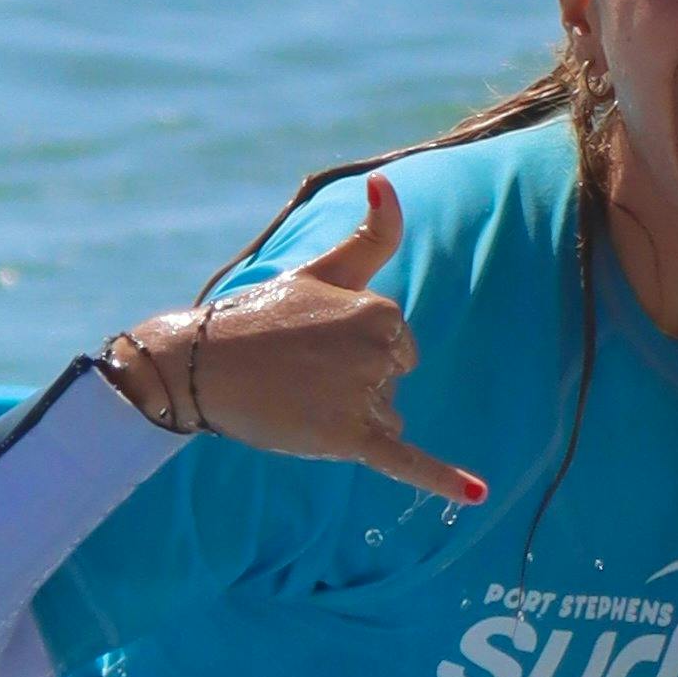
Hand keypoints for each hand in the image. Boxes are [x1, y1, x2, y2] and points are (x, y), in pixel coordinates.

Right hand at [104, 179, 487, 503]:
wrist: (200, 364)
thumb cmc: (261, 314)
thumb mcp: (321, 270)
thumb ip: (369, 236)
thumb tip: (387, 180)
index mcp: (382, 312)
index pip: (397, 345)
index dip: (353, 349)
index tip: (310, 343)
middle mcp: (382, 353)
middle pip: (395, 381)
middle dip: (357, 383)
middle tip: (300, 372)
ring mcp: (366, 398)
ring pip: (386, 419)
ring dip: (351, 418)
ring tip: (297, 399)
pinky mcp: (349, 440)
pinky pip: (406, 462)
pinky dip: (443, 480)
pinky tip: (477, 496)